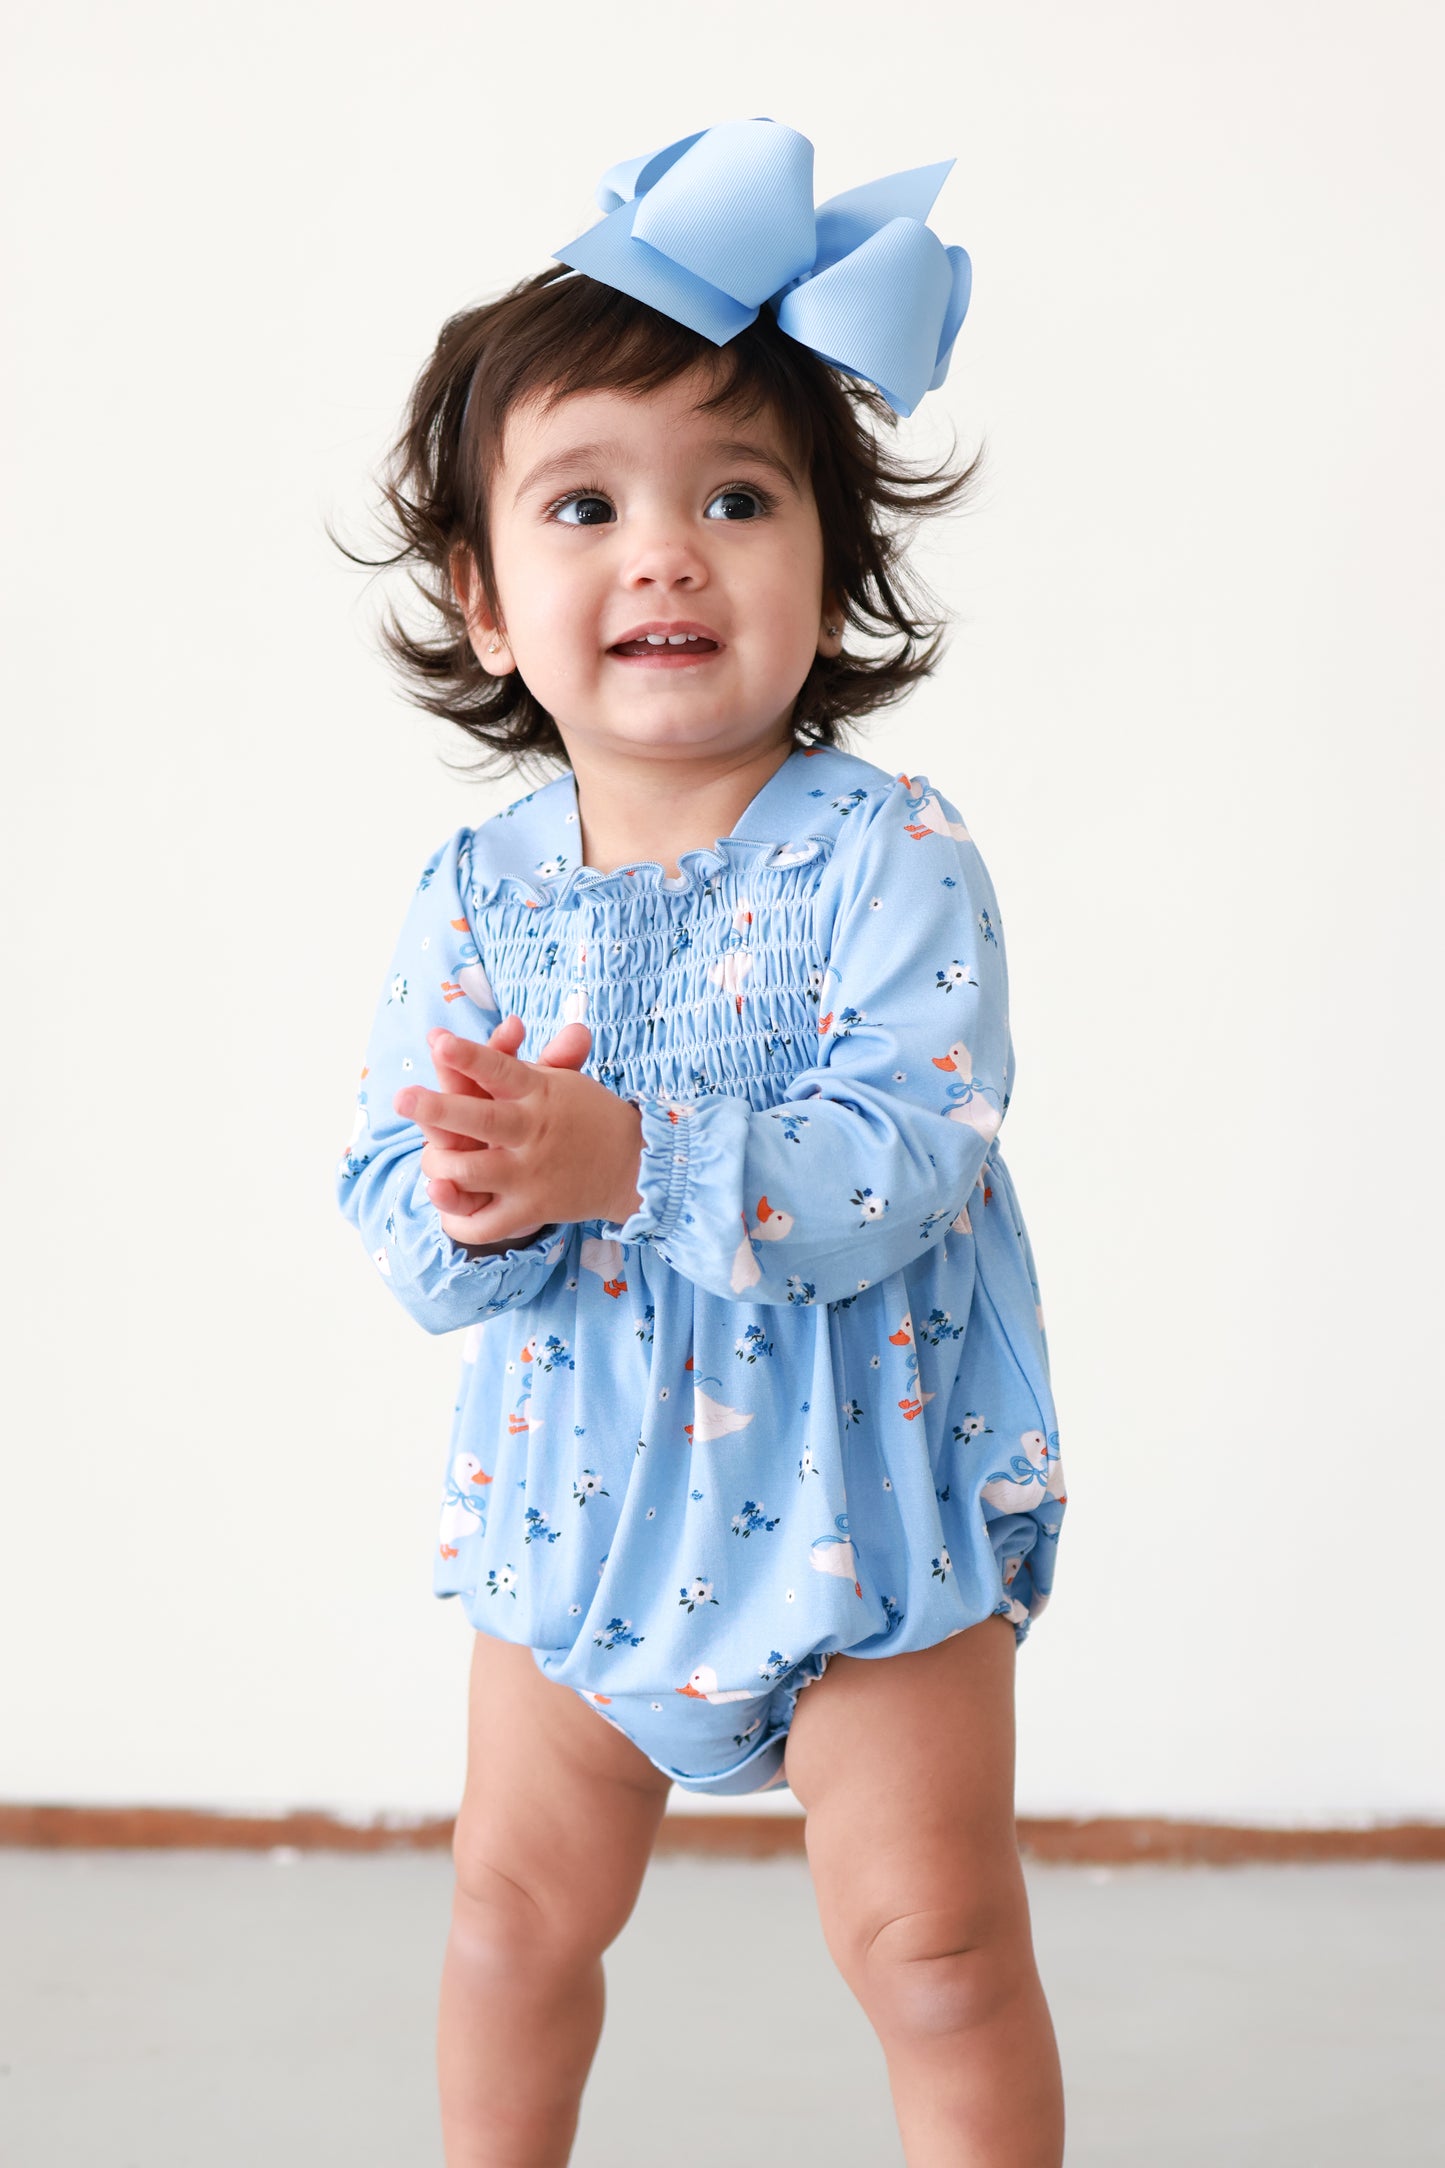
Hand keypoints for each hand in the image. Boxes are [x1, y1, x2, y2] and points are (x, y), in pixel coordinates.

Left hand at [392, 1027, 645, 1248]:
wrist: (633, 1167)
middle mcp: (531, 1132)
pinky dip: (458, 1218)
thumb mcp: (564, 1081)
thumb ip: (534, 1056)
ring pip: (471, 1172)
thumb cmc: (585, 1115)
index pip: (500, 1070)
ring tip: (429, 1156)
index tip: (438, 1040)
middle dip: (438, 1109)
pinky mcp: (530, 1210)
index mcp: (539, 1092)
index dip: (468, 1056)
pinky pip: (484, 1223)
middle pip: (480, 1119)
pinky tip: (444, 1203)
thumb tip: (518, 1021)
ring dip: (440, 1165)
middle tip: (403, 1098)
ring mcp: (528, 1174)